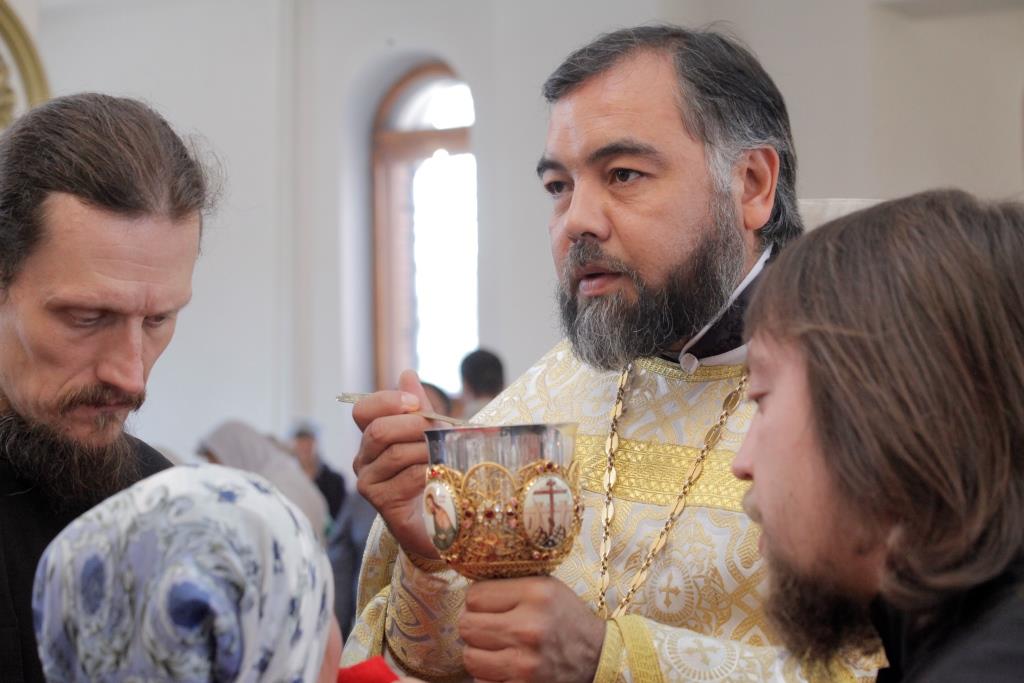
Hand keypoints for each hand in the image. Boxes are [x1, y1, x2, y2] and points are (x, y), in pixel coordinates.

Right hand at [352, 370, 437, 558]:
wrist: (440, 520)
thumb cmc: (434, 475)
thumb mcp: (429, 436)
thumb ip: (418, 409)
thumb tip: (407, 374)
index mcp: (373, 438)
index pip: (362, 410)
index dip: (387, 401)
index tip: (415, 404)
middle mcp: (364, 459)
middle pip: (379, 430)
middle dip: (415, 426)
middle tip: (442, 431)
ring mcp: (369, 483)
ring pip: (395, 453)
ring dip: (428, 450)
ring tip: (449, 453)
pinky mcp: (382, 503)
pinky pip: (406, 477)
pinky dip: (430, 472)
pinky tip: (442, 475)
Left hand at [459, 576, 604, 682]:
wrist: (599, 656)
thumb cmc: (567, 618)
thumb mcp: (546, 587)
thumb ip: (510, 584)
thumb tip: (467, 590)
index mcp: (535, 594)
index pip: (474, 596)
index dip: (478, 601)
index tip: (489, 606)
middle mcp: (529, 628)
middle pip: (467, 626)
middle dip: (475, 626)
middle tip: (490, 628)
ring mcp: (525, 663)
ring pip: (470, 656)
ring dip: (480, 652)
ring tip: (498, 647)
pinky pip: (481, 681)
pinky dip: (489, 675)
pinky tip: (506, 666)